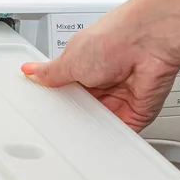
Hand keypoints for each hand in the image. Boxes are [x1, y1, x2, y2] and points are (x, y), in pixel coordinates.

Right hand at [20, 6, 179, 131]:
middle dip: (75, 118)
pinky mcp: (137, 113)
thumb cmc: (114, 39)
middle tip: (62, 124)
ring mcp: (121, 98)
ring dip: (92, 128)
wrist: (148, 43)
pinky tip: (101, 140)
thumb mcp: (70, 59)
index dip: (58, 101)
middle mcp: (105, 81)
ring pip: (100, 123)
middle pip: (84, 109)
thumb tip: (30, 72)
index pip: (67, 90)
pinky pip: (122, 132)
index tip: (45, 112)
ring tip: (80, 131)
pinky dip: (113, 138)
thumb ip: (50, 74)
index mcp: (86, 66)